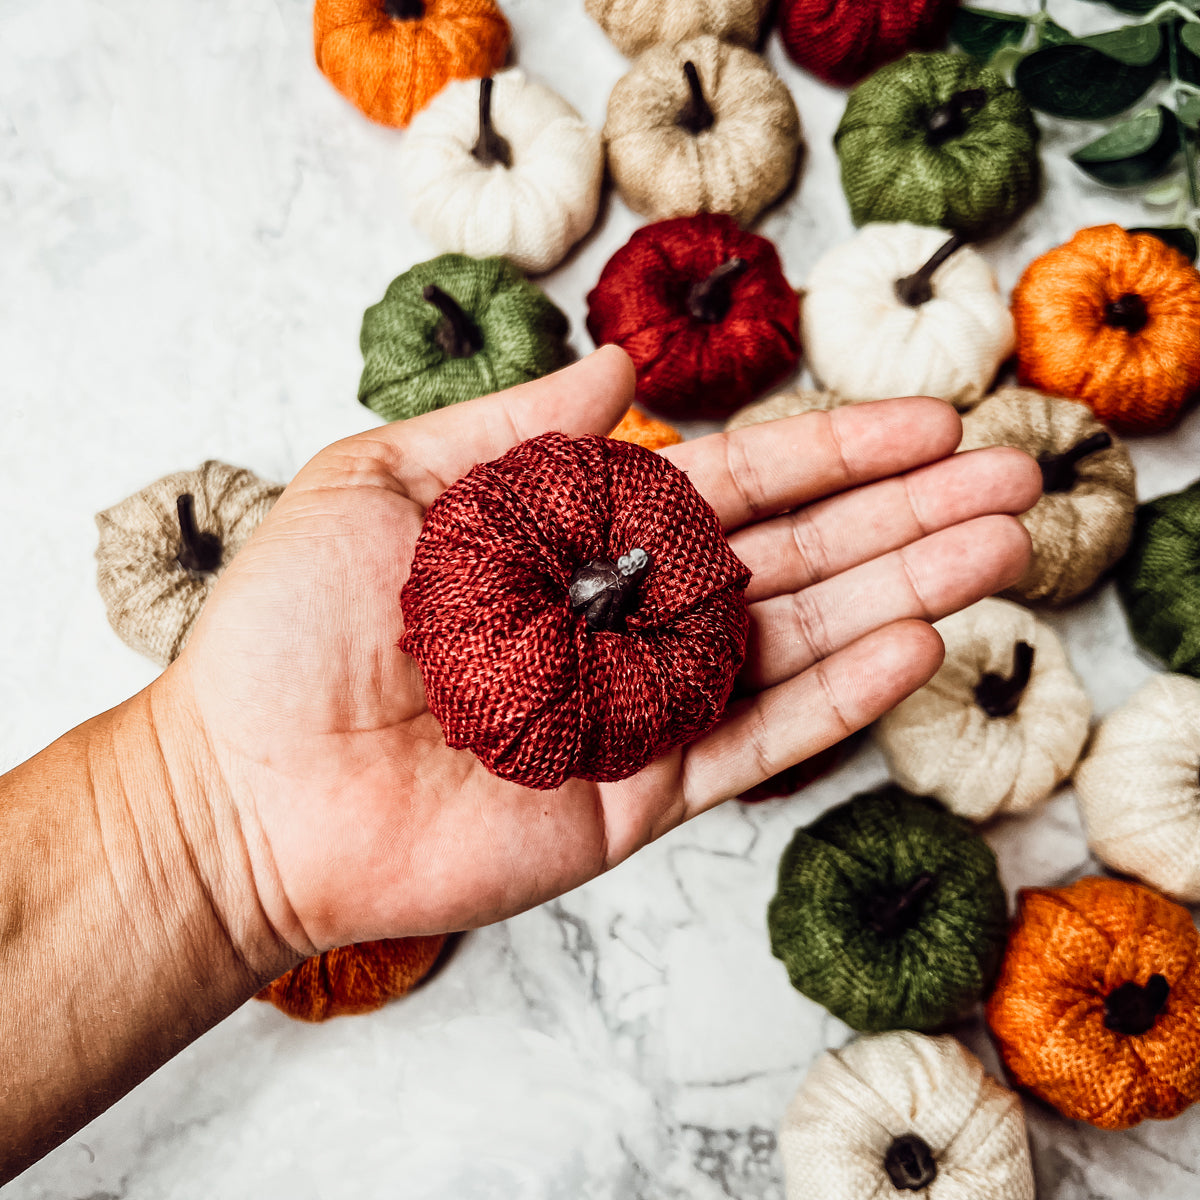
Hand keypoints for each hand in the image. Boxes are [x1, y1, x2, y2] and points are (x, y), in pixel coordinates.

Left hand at [163, 348, 1039, 957]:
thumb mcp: (386, 479)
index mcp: (577, 536)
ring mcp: (643, 708)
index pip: (734, 483)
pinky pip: (756, 738)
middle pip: (794, 554)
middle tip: (1010, 475)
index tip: (927, 420)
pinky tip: (915, 637)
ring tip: (1001, 543)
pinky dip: (838, 691)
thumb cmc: (290, 629)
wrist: (245, 789)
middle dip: (903, 511)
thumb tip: (619, 368)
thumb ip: (512, 429)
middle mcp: (627, 617)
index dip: (832, 449)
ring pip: (799, 639)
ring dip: (904, 588)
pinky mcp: (640, 792)